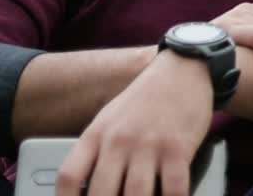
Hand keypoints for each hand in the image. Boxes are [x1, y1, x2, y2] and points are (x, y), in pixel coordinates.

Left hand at [57, 51, 212, 195]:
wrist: (183, 70)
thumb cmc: (146, 99)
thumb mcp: (111, 118)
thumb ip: (99, 150)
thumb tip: (90, 188)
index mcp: (97, 134)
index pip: (69, 176)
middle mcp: (119, 140)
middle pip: (101, 193)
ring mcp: (149, 144)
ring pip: (136, 194)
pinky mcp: (179, 147)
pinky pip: (174, 188)